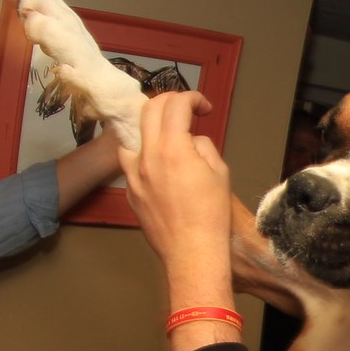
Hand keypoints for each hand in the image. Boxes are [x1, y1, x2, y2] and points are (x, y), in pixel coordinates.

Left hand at [118, 91, 231, 299]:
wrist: (192, 252)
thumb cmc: (211, 216)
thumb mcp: (219, 173)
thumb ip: (202, 146)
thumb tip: (190, 141)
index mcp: (173, 148)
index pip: (176, 104)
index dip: (193, 98)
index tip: (203, 106)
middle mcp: (148, 156)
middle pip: (149, 109)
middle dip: (169, 101)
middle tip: (184, 110)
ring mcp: (134, 174)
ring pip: (132, 133)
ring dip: (149, 126)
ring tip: (165, 134)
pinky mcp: (130, 191)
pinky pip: (130, 161)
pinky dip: (142, 152)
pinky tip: (156, 162)